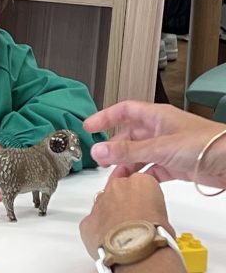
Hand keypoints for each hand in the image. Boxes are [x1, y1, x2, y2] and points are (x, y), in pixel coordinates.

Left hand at [79, 174, 172, 259]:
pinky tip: (109, 240)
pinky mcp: (88, 219)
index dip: (141, 194)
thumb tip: (149, 219)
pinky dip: (99, 229)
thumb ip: (152, 206)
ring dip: (110, 214)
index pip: (138, 181)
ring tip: (122, 231)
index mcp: (139, 182)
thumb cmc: (154, 233)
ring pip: (103, 204)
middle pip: (118, 189)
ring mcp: (99, 202)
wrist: (135, 249)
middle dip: (123, 200)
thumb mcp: (165, 214)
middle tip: (133, 217)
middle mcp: (116, 187)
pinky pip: (93, 221)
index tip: (144, 203)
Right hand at [83, 100, 225, 187]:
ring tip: (114, 178)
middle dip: (114, 148)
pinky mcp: (176, 165)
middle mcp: (161, 130)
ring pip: (139, 155)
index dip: (105, 117)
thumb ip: (127, 151)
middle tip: (100, 159)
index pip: (124, 111)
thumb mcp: (159, 146)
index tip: (89, 127)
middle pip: (129, 136)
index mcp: (156, 116)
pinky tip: (135, 184)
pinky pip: (152, 170)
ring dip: (126, 166)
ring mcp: (169, 148)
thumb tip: (98, 150)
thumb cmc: (206, 144)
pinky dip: (142, 177)